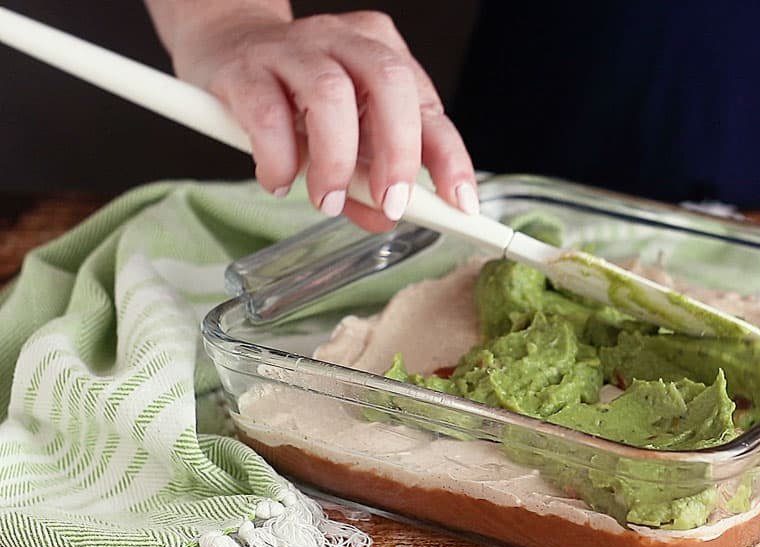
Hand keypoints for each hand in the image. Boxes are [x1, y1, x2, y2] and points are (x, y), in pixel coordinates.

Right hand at [152, 5, 477, 230]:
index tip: (459, 203)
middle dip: (398, 152)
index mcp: (382, 56)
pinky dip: (279, 156)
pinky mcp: (246, 68)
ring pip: (330, 94)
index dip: (449, 157)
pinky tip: (279, 181)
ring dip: (336, 160)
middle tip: (392, 204)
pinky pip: (268, 112)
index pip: (428, 106)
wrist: (228, 46)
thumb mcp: (345, 137)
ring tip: (328, 200)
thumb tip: (385, 219)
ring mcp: (294, 50)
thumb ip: (368, 178)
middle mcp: (345, 43)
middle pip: (388, 84)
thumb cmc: (297, 97)